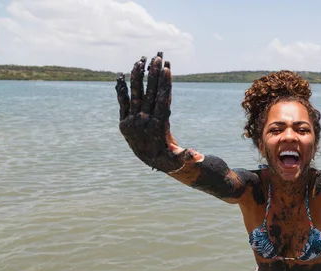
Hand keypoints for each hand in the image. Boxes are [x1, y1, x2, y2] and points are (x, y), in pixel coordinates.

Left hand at [115, 52, 185, 172]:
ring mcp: (132, 121)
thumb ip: (187, 156)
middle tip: (158, 57)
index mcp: (158, 127)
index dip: (164, 84)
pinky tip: (122, 75)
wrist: (152, 163)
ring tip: (140, 61)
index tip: (166, 68)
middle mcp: (143, 123)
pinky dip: (122, 89)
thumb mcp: (179, 158)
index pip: (162, 101)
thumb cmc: (171, 157)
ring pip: (135, 95)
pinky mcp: (124, 122)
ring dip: (138, 77)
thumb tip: (198, 156)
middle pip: (149, 94)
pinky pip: (123, 102)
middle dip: (154, 75)